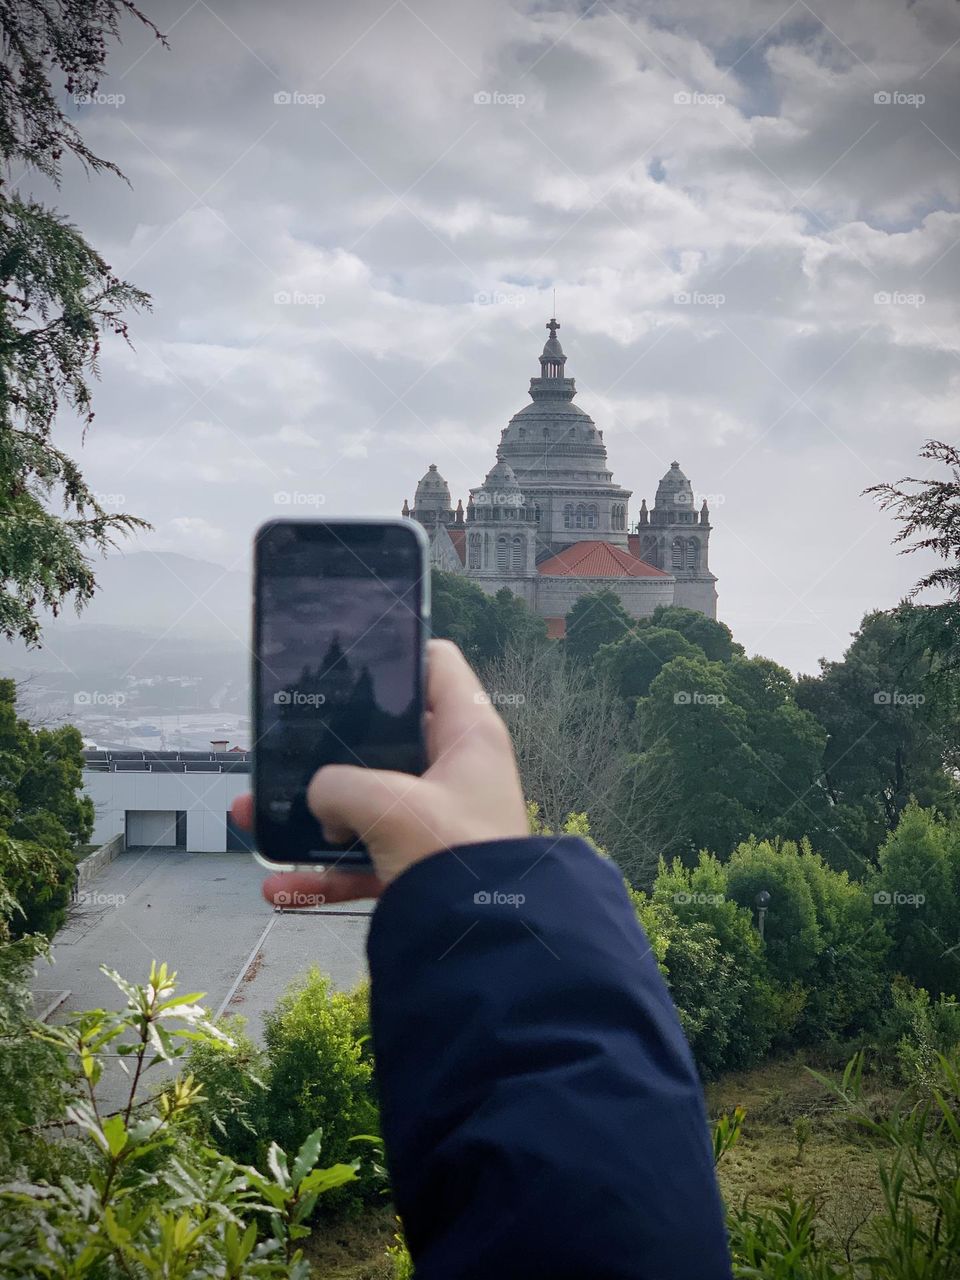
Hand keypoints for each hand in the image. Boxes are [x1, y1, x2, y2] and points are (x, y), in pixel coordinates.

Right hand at [231, 639, 528, 906]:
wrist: (486, 950)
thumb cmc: (456, 857)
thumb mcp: (388, 803)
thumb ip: (339, 785)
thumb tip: (322, 799)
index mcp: (467, 735)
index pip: (436, 665)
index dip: (395, 653)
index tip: (345, 659)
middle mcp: (456, 772)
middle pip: (383, 742)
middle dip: (325, 751)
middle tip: (279, 748)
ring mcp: (436, 822)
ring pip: (363, 806)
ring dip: (308, 816)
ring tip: (253, 817)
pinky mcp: (420, 868)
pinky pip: (362, 863)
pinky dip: (322, 874)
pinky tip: (279, 887)